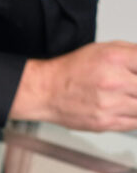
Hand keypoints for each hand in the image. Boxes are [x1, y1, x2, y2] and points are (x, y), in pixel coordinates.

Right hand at [10, 42, 136, 132]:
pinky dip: (135, 116)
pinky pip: (135, 123)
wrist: (45, 92)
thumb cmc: (72, 71)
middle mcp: (113, 81)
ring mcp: (110, 104)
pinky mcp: (105, 123)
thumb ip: (133, 53)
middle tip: (132, 87)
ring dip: (136, 101)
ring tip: (128, 96)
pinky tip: (126, 108)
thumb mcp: (104, 49)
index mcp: (115, 58)